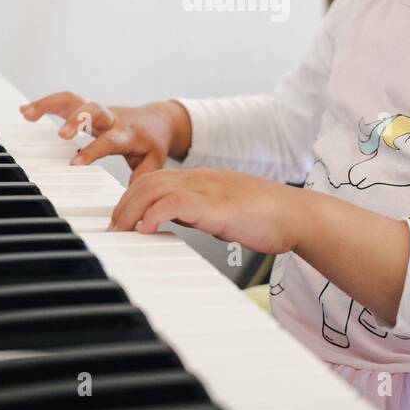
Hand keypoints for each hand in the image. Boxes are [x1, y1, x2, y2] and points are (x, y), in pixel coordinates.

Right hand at [20, 91, 192, 183]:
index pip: (108, 140)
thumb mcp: (154, 161)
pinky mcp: (88, 109)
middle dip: (76, 120)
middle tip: (60, 134)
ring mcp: (98, 112)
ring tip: (27, 113)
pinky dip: (46, 104)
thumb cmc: (152, 142)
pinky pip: (66, 102)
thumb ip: (142, 176)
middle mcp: (110, 119)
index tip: (74, 164)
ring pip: (74, 100)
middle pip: (92, 110)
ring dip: (50, 104)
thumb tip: (130, 194)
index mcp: (126, 134)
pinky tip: (26, 111)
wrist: (158, 120)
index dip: (92, 151)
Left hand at [108, 168, 305, 253]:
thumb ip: (196, 212)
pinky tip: (144, 230)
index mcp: (202, 179)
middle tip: (112, 229)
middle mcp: (200, 179)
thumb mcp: (221, 211)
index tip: (120, 219)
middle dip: (123, 205)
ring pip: (154, 188)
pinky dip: (153, 215)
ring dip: (131, 211)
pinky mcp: (215, 205)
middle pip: (147, 181)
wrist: (297, 215)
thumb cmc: (266, 217)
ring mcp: (207, 189)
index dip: (131, 197)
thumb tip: (170, 222)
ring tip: (121, 231)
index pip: (155, 178)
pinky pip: (174, 203)